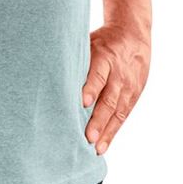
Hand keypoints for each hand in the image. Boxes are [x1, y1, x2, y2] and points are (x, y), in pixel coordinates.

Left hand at [81, 23, 150, 154]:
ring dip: (106, 130)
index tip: (82, 103)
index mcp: (104, 57)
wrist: (133, 36)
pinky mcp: (134, 96)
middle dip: (98, 118)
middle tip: (88, 136)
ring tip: (95, 147)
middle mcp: (118, 74)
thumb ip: (75, 59)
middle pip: (109, 98)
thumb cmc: (102, 42)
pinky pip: (123, 116)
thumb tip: (49, 72)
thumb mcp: (89, 42)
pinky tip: (102, 145)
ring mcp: (128, 87)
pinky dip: (112, 132)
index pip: (98, 75)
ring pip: (117, 111)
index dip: (91, 89)